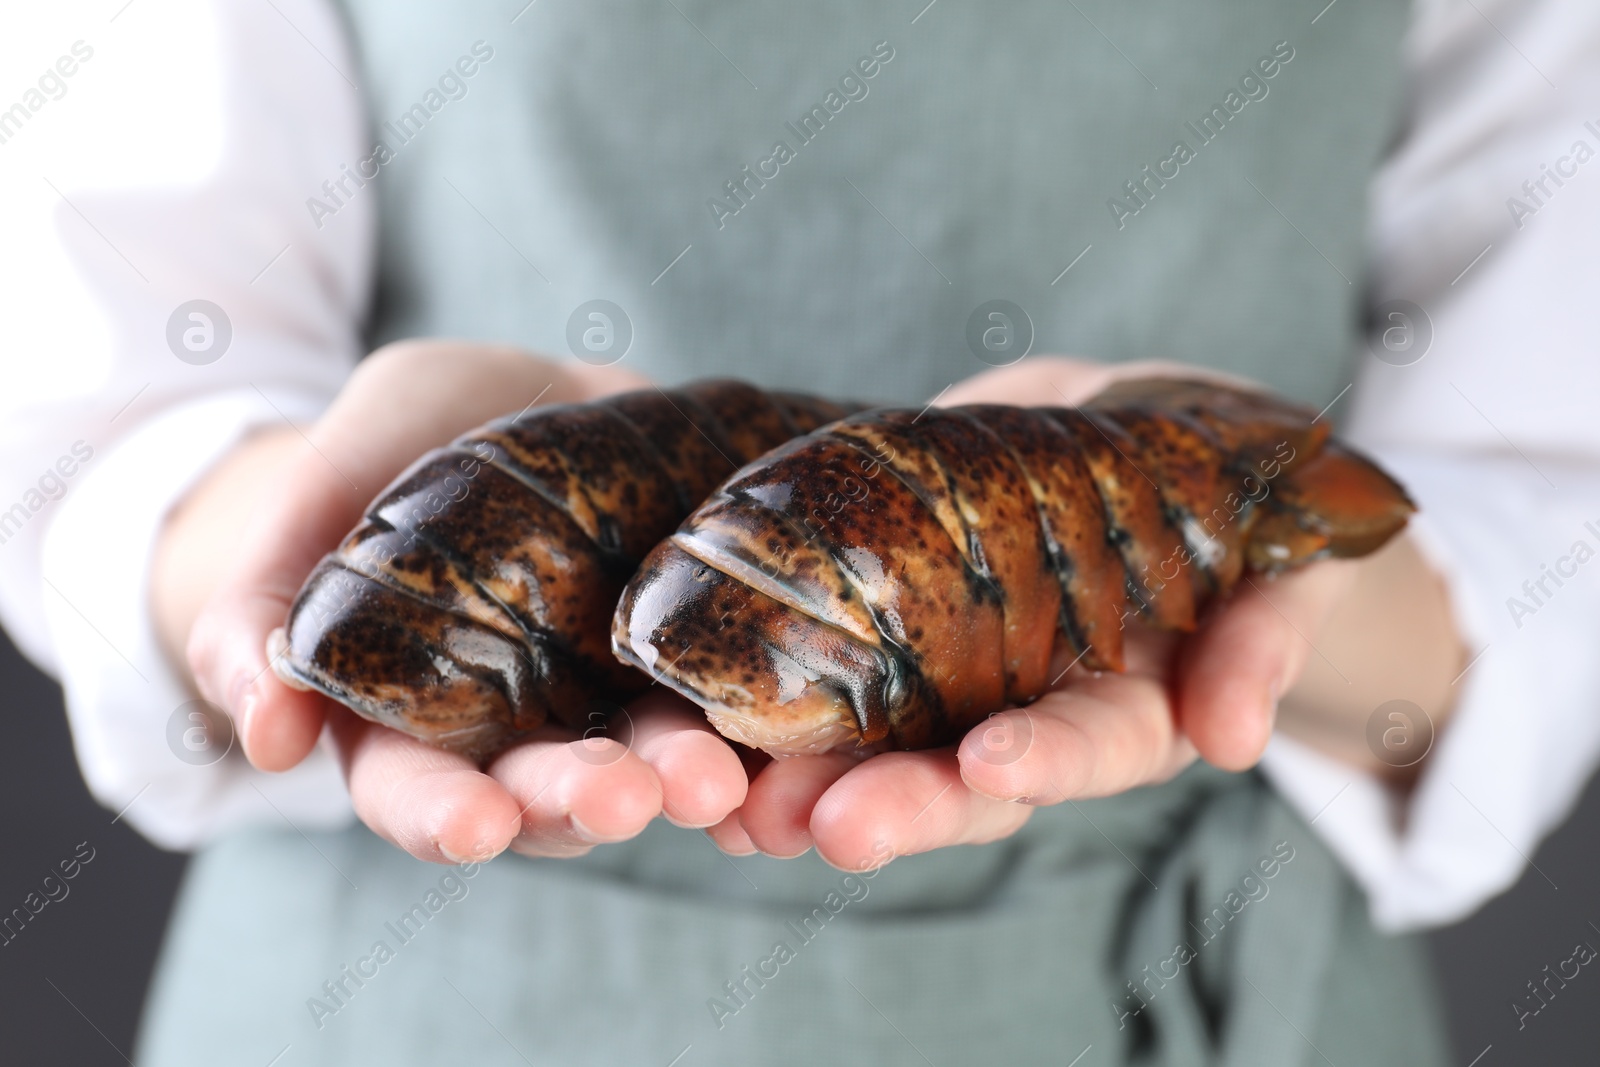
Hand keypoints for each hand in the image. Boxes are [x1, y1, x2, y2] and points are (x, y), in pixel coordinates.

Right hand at [169, 342, 748, 862]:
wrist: (523, 394)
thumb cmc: (398, 438)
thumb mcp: (328, 475)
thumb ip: (267, 593)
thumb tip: (263, 733)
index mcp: (412, 711)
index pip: (414, 789)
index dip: (442, 814)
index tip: (477, 825)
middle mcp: (520, 728)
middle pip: (544, 791)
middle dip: (578, 799)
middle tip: (621, 798)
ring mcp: (614, 699)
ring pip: (646, 762)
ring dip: (678, 779)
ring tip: (714, 776)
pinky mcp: (692, 658)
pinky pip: (731, 705)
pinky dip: (758, 733)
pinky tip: (791, 743)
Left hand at [709, 358, 1461, 869]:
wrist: (1130, 430)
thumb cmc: (1223, 490)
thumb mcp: (1267, 552)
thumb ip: (1259, 633)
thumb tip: (1234, 736)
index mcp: (1126, 706)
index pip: (1088, 747)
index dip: (1044, 760)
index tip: (991, 765)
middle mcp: (1027, 712)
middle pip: (961, 780)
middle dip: (898, 804)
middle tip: (822, 824)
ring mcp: (951, 678)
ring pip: (876, 749)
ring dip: (804, 782)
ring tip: (731, 804)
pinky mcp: (887, 626)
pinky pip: (822, 684)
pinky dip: (758, 720)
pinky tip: (694, 736)